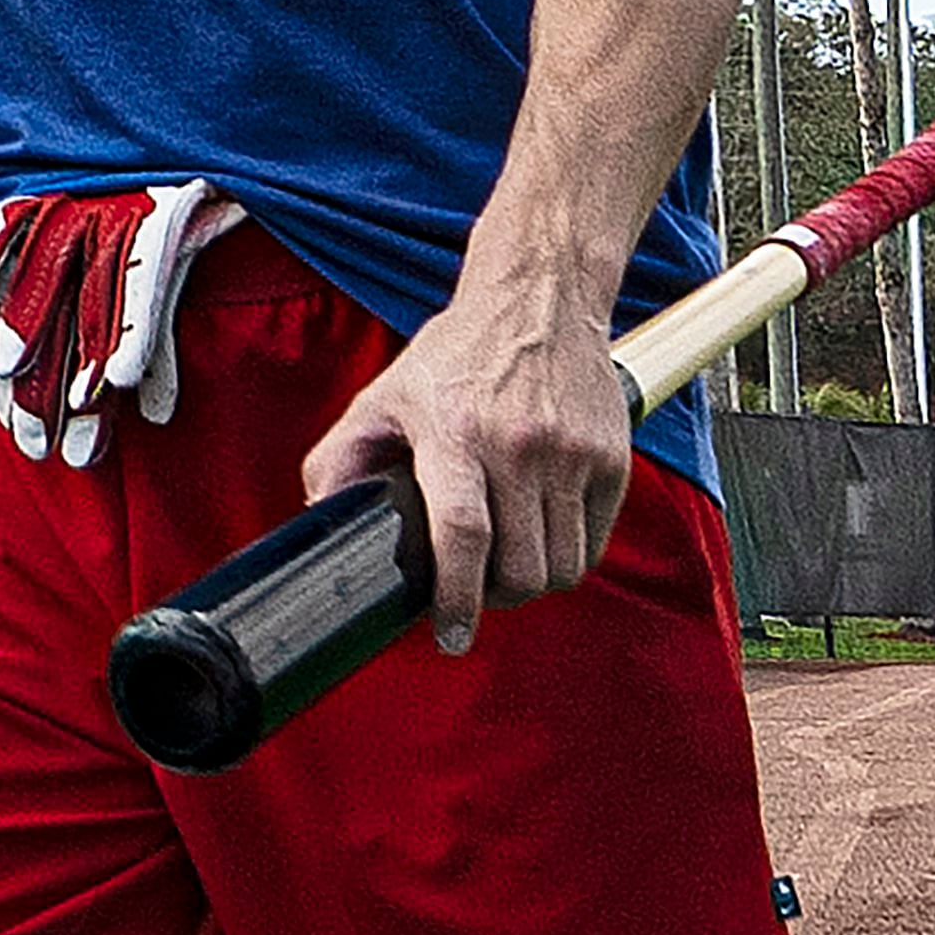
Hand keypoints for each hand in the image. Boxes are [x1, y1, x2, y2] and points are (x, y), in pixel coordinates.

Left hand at [300, 264, 633, 652]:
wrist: (539, 299)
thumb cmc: (457, 355)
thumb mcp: (383, 397)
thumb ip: (342, 460)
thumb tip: (323, 522)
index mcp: (455, 433)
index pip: (463, 534)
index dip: (457, 598)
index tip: (450, 635)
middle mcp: (519, 444)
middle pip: (522, 567)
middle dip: (496, 598)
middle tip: (477, 593)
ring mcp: (573, 452)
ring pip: (563, 565)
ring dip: (534, 582)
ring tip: (509, 567)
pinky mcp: (612, 457)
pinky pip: (593, 541)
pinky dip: (569, 556)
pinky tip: (541, 537)